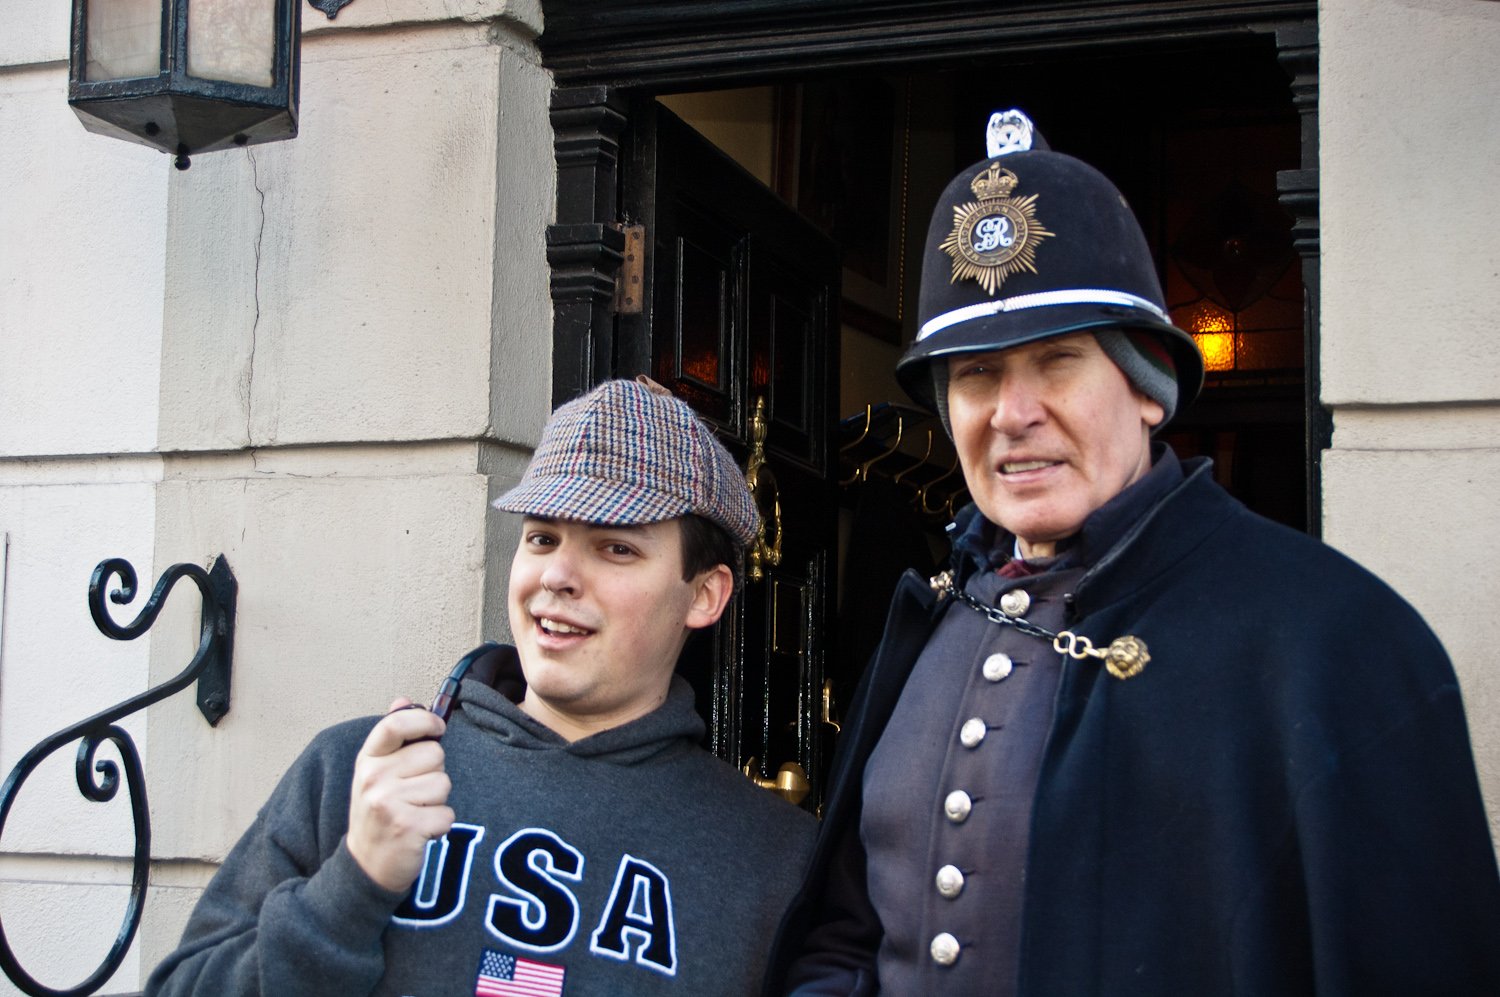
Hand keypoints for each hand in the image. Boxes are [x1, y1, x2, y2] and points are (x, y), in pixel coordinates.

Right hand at [346, 698, 454, 892]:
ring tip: (415, 812)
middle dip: (434, 773)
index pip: (396, 724)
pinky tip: (420, 831)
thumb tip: (404, 700)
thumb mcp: (375, 773)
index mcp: (368, 760)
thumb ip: (392, 737)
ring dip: (438, 801)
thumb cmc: (378, 813)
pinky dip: (440, 825)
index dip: (425, 720)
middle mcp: (374, 779)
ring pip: (444, 784)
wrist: (365, 865)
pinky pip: (447, 814)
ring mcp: (388, 803)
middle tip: (414, 793)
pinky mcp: (407, 827)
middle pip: (435, 754)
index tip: (438, 728)